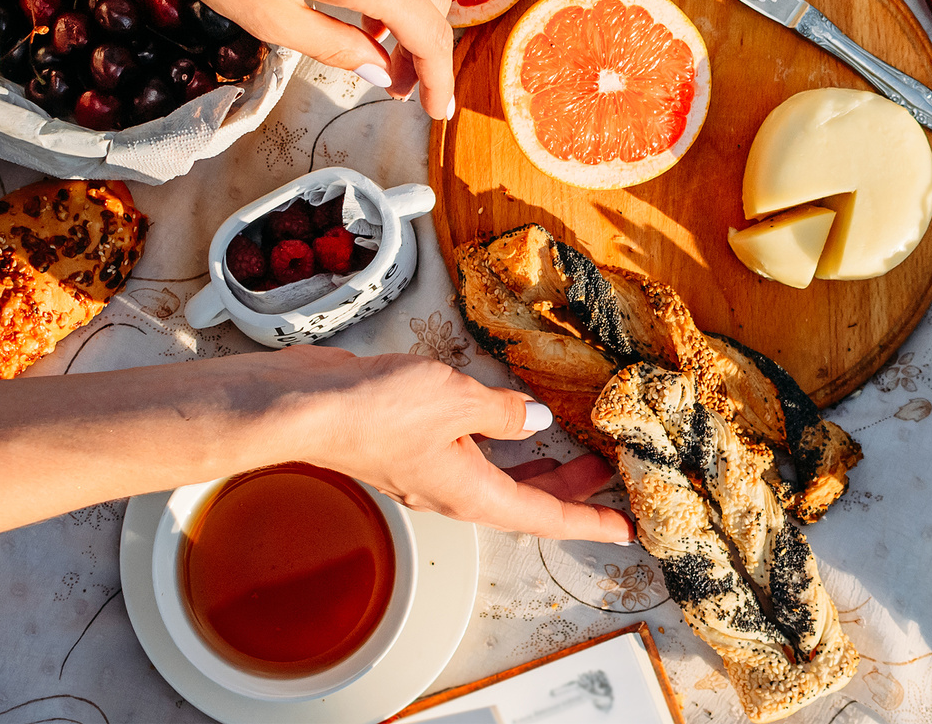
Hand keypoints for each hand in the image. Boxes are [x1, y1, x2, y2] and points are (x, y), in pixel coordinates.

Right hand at [286, 349, 631, 542]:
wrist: (305, 407)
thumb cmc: (375, 410)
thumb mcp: (458, 400)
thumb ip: (503, 411)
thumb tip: (533, 420)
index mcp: (472, 492)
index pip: (545, 517)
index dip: (589, 522)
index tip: (625, 530)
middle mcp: (453, 490)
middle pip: (524, 500)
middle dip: (568, 490)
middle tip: (606, 474)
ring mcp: (430, 471)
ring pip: (497, 477)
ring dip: (536, 466)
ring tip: (569, 447)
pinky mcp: (412, 447)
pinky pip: (470, 453)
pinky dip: (499, 442)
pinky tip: (506, 417)